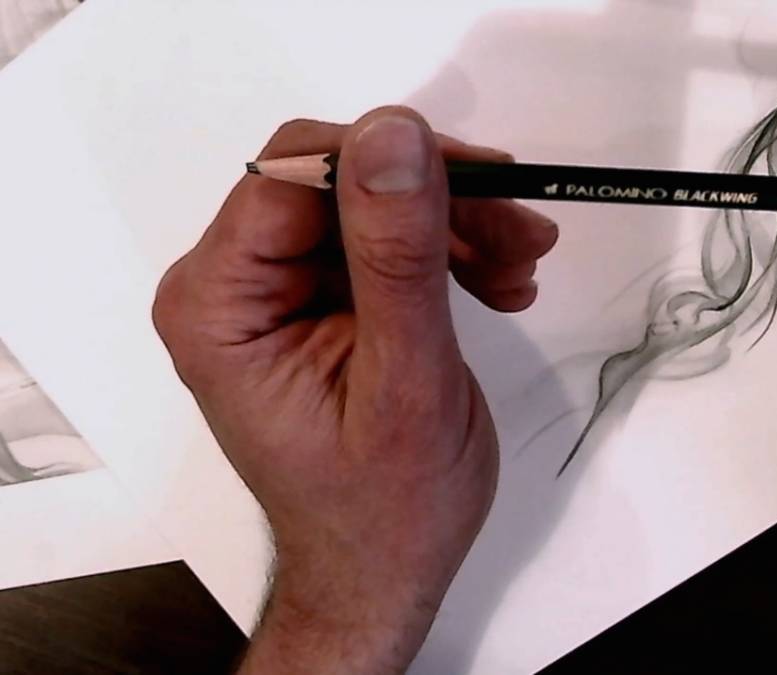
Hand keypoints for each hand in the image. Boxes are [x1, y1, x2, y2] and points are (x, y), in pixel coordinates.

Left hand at [153, 108, 557, 673]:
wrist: (385, 570)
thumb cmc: (387, 509)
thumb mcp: (404, 380)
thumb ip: (398, 256)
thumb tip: (394, 131)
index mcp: (220, 305)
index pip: (295, 174)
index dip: (393, 163)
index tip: (487, 185)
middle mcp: (233, 286)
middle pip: (340, 183)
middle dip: (440, 202)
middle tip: (523, 233)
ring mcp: (276, 292)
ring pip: (373, 206)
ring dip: (457, 226)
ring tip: (521, 267)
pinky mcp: (318, 302)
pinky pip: (385, 243)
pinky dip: (449, 254)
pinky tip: (500, 283)